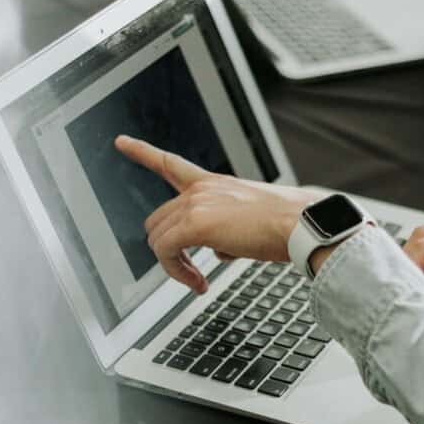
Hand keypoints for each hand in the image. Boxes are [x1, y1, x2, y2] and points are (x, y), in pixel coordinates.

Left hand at [115, 135, 313, 293]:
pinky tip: (198, 282)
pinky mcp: (195, 224)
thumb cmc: (289, 225)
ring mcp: (196, 203)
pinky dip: (177, 272)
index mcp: (215, 183)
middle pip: (158, 219)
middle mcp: (202, 189)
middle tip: (193, 270)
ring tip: (198, 280)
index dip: (143, 152)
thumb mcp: (252, 221)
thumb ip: (228, 231)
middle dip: (169, 248)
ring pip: (158, 238)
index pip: (171, 164)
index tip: (121, 141)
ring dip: (174, 264)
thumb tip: (219, 252)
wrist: (302, 225)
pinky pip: (165, 252)